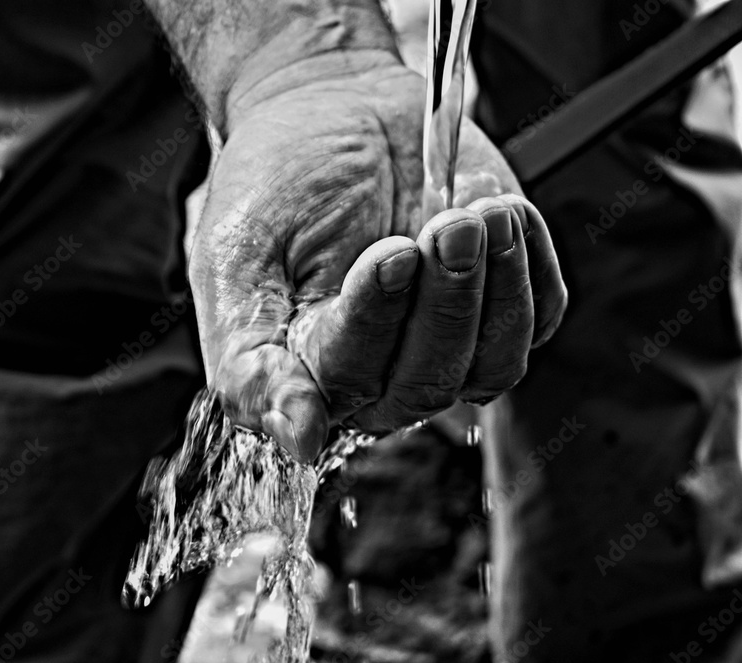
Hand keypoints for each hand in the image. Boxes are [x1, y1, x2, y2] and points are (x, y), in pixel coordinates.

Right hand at [189, 50, 566, 461]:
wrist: (329, 108)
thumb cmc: (276, 180)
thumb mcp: (235, 259)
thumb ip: (247, 357)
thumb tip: (295, 443)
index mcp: (308, 369)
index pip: (351, 380)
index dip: (375, 324)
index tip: (390, 253)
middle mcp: (379, 371)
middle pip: (428, 384)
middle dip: (445, 303)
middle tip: (445, 226)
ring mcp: (445, 339)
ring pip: (493, 363)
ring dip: (495, 287)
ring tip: (477, 213)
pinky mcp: (501, 301)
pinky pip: (539, 316)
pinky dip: (528, 263)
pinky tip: (493, 209)